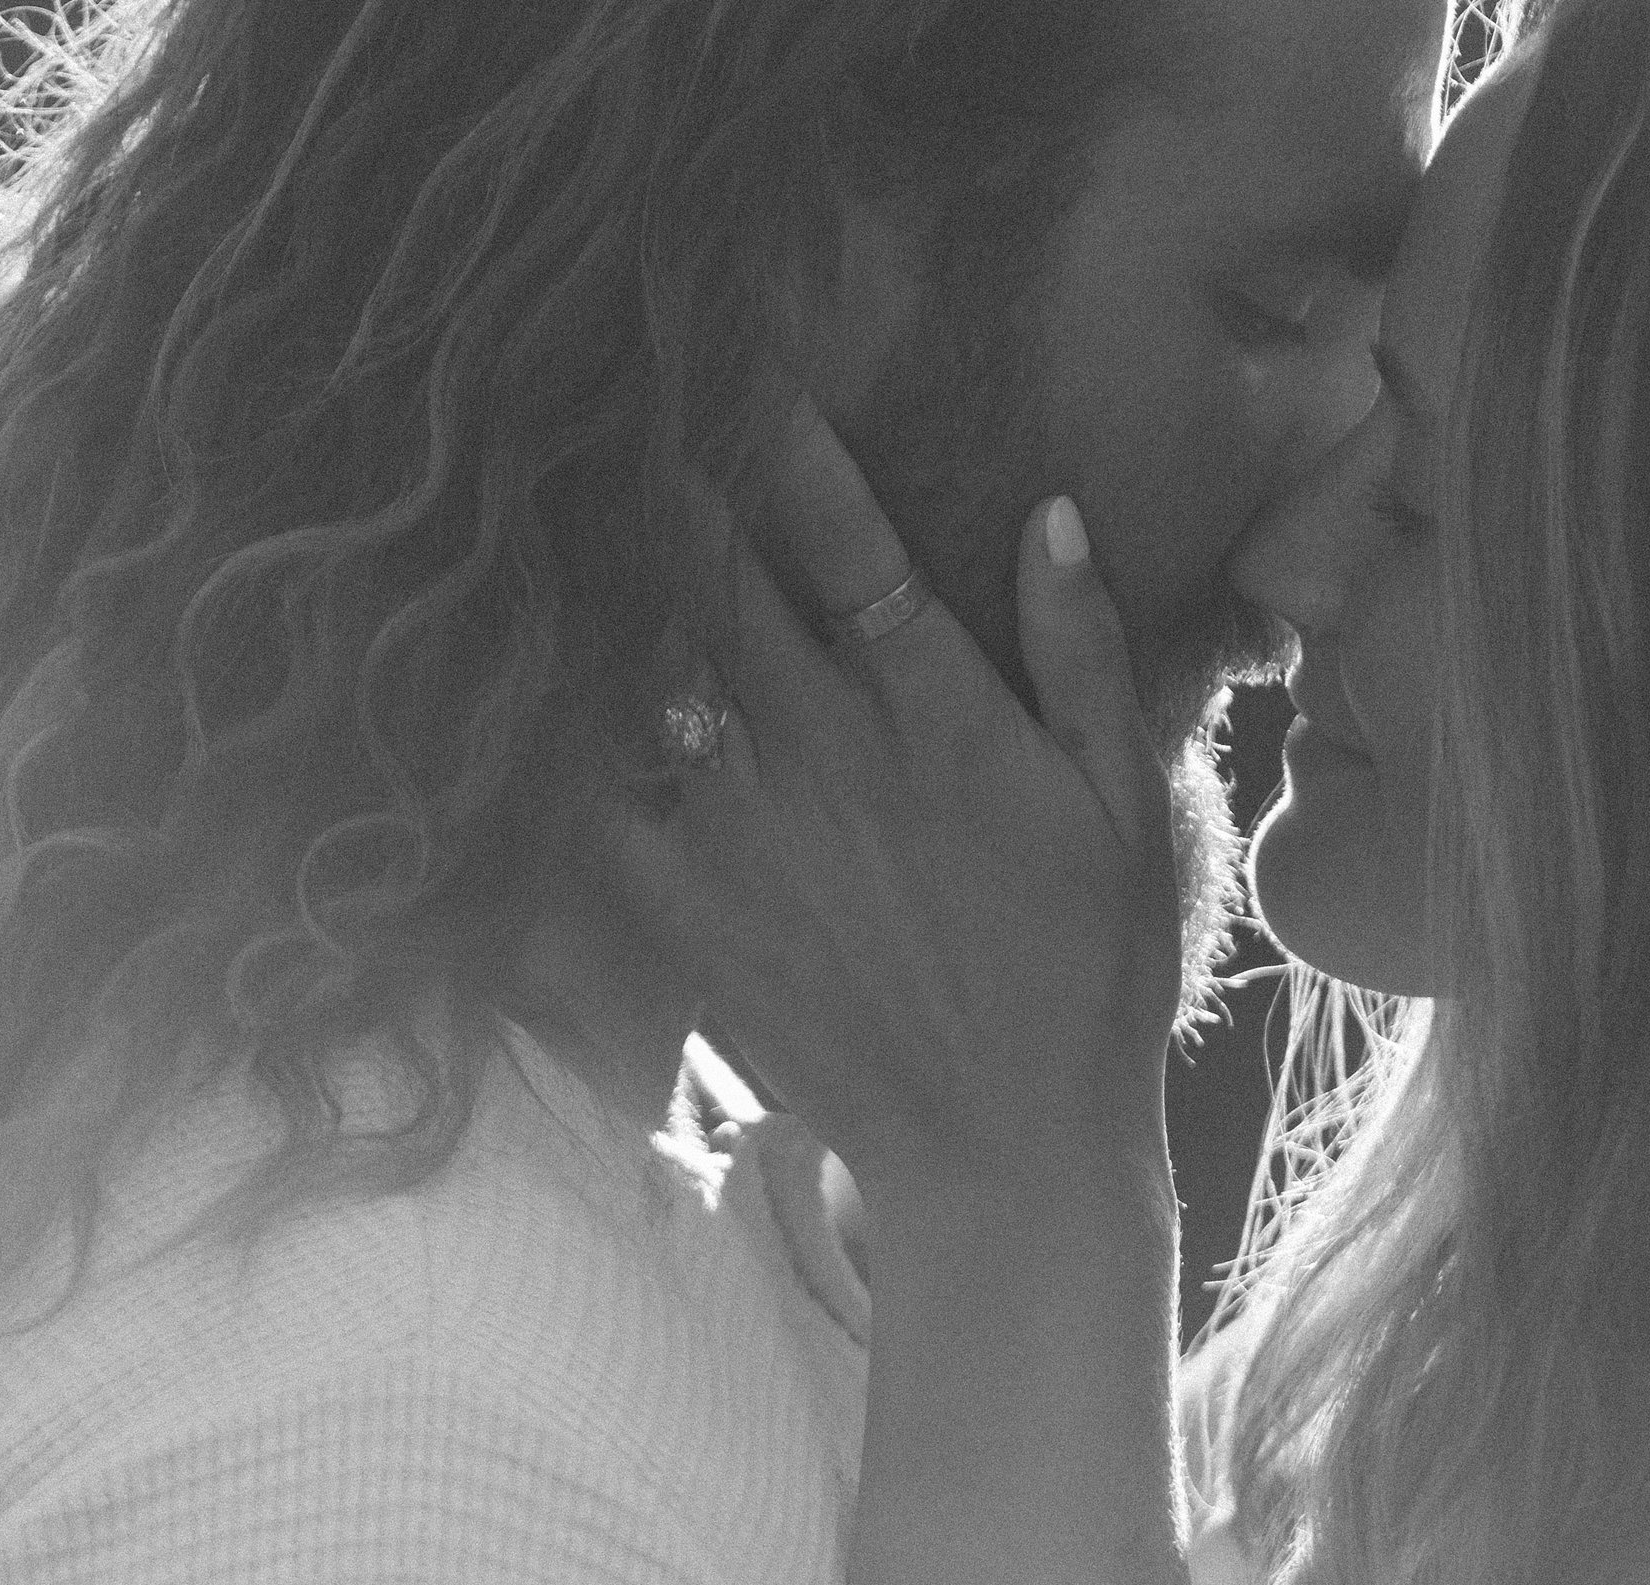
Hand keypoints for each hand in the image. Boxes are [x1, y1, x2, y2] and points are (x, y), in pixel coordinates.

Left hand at [611, 402, 1181, 1201]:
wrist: (1007, 1149)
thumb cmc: (1089, 973)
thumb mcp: (1127, 810)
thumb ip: (1082, 658)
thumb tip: (1052, 516)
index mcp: (938, 716)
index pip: (847, 542)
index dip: (789, 443)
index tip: (747, 370)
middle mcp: (826, 755)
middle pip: (715, 583)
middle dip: (668, 487)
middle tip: (615, 406)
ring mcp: (744, 836)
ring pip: (646, 675)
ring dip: (608, 592)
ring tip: (552, 515)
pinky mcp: (692, 915)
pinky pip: (599, 807)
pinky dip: (565, 741)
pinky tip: (523, 690)